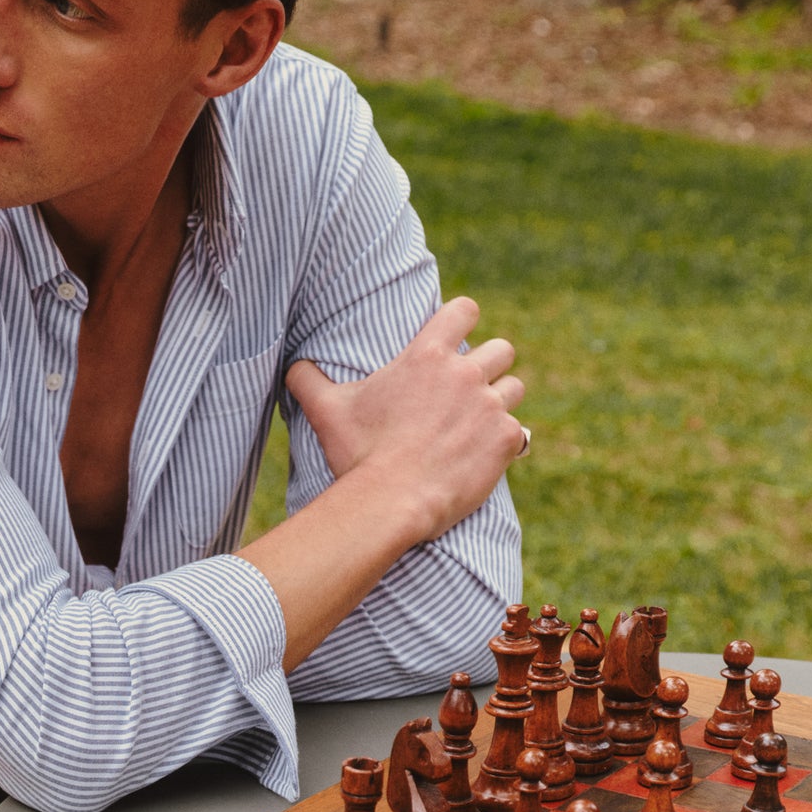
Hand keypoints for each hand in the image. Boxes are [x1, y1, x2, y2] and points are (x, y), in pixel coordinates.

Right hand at [285, 297, 523, 540]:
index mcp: (427, 355)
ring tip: (480, 421)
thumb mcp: (325, 409)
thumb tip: (292, 366)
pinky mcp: (506, 440)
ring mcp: (490, 406)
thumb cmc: (358, 452)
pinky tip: (485, 456)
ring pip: (514, 388)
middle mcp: (465, 373)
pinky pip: (519, 431)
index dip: (465, 318)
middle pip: (502, 349)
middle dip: (490, 364)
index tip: (460, 332)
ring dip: (501, 401)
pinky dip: (505, 443)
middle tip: (469, 389)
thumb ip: (307, 379)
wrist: (391, 501)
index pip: (464, 310)